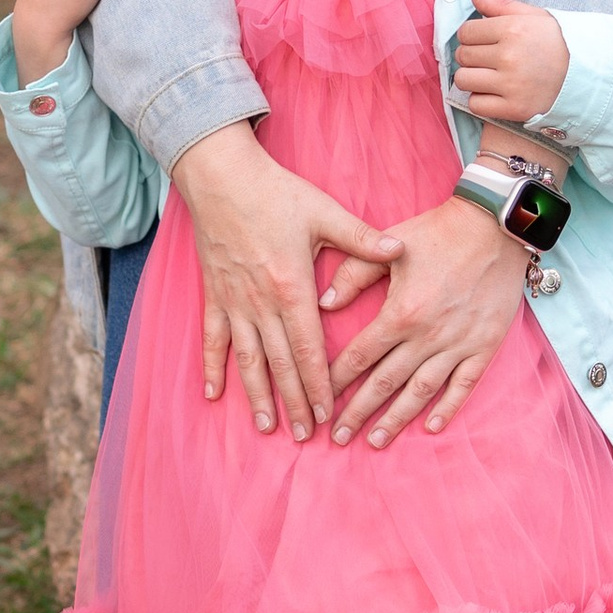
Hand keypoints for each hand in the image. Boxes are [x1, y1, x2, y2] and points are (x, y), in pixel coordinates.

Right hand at [175, 124, 402, 438]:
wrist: (221, 176)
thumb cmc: (276, 192)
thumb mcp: (324, 212)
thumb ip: (362, 238)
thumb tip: (400, 249)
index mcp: (292, 287)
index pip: (308, 348)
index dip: (318, 384)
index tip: (327, 414)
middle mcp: (261, 302)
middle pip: (280, 363)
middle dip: (294, 402)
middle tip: (304, 436)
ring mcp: (234, 301)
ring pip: (247, 359)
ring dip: (257, 395)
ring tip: (266, 426)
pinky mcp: (214, 295)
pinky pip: (213, 339)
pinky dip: (212, 368)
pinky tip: (213, 395)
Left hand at [327, 191, 528, 446]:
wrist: (494, 227)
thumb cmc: (437, 232)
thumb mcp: (389, 246)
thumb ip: (353, 275)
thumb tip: (323, 304)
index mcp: (401, 312)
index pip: (360, 356)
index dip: (336, 380)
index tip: (319, 398)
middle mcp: (427, 335)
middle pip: (385, 383)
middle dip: (357, 412)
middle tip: (337, 437)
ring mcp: (458, 344)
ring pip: (421, 391)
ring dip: (396, 419)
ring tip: (375, 441)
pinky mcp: (484, 345)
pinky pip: (463, 385)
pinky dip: (448, 408)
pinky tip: (431, 427)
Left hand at [452, 0, 570, 129]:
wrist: (588, 75)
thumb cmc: (558, 43)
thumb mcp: (535, 16)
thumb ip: (501, 6)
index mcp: (512, 29)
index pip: (466, 32)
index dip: (471, 35)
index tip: (482, 41)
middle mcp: (509, 56)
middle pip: (463, 55)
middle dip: (471, 55)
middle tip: (487, 59)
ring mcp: (511, 84)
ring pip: (464, 80)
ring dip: (471, 78)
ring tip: (487, 76)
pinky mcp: (514, 108)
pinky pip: (476, 104)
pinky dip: (480, 100)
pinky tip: (494, 93)